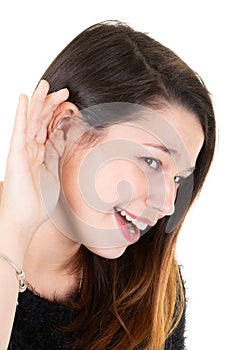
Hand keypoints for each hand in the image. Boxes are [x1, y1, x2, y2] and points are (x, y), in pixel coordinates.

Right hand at [0, 80, 68, 239]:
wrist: (25, 219)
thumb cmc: (38, 202)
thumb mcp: (55, 174)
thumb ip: (58, 156)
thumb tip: (66, 140)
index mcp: (41, 154)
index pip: (49, 128)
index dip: (58, 114)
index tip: (69, 101)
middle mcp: (31, 149)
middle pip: (41, 120)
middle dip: (51, 104)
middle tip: (62, 89)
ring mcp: (22, 150)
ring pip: (31, 120)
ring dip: (38, 102)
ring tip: (44, 85)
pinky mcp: (16, 154)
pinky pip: (19, 130)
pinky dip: (22, 114)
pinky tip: (25, 99)